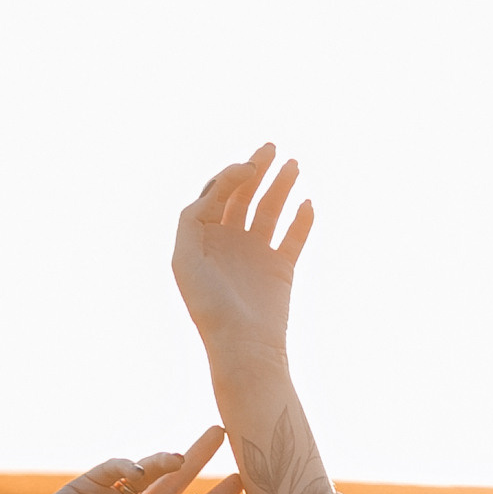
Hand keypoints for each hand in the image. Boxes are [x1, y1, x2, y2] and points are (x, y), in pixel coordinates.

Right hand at [1, 429, 242, 493]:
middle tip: (221, 431)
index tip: (241, 478)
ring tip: (181, 458)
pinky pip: (119, 466)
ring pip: (150, 470)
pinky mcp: (92, 482)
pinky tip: (137, 473)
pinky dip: (130, 465)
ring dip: (167, 461)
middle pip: (176, 481)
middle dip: (199, 457)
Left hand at [172, 148, 312, 389]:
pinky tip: (307, 204)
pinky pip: (294, 237)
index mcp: (204, 239)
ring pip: (269, 210)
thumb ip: (192, 220)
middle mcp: (229, 243)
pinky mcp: (280, 269)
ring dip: (280, 186)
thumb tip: (214, 191)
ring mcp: (256, 254)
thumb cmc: (210, 308)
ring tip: (293, 165)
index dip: (231, 175)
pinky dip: (302, 219)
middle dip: (257, 169)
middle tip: (272, 147)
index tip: (249, 168)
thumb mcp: (185, 261)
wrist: (243, 346)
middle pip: (243, 195)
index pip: (217, 194)